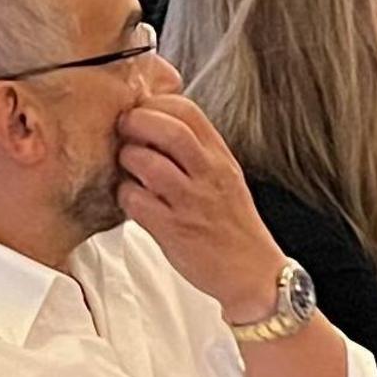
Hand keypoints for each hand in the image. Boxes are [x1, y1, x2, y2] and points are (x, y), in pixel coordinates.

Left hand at [111, 95, 283, 320]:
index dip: (157, 103)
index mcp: (220, 157)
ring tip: (125, 165)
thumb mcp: (224, 177)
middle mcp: (208, 175)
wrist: (253, 273)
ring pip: (149, 163)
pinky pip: (137, 201)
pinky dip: (124, 194)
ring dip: (127, 158)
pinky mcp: (174, 231)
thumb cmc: (232, 224)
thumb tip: (156, 125)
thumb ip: (197, 151)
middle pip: (168, 129)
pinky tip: (128, 197)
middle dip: (137, 121)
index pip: (188, 111)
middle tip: (123, 128)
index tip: (141, 110)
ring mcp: (191, 202)